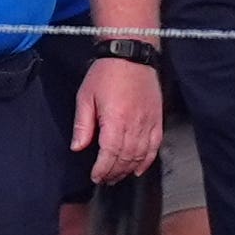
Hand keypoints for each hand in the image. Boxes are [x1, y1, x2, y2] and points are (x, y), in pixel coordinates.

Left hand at [74, 58, 161, 182]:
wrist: (130, 54)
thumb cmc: (106, 73)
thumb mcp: (85, 96)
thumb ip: (82, 124)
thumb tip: (78, 147)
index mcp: (115, 120)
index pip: (110, 154)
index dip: (102, 169)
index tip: (96, 176)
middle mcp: (135, 124)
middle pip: (126, 158)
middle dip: (114, 172)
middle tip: (104, 179)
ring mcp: (149, 122)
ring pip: (141, 155)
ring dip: (128, 169)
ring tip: (118, 176)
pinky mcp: (157, 119)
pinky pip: (155, 145)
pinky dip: (147, 160)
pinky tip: (139, 168)